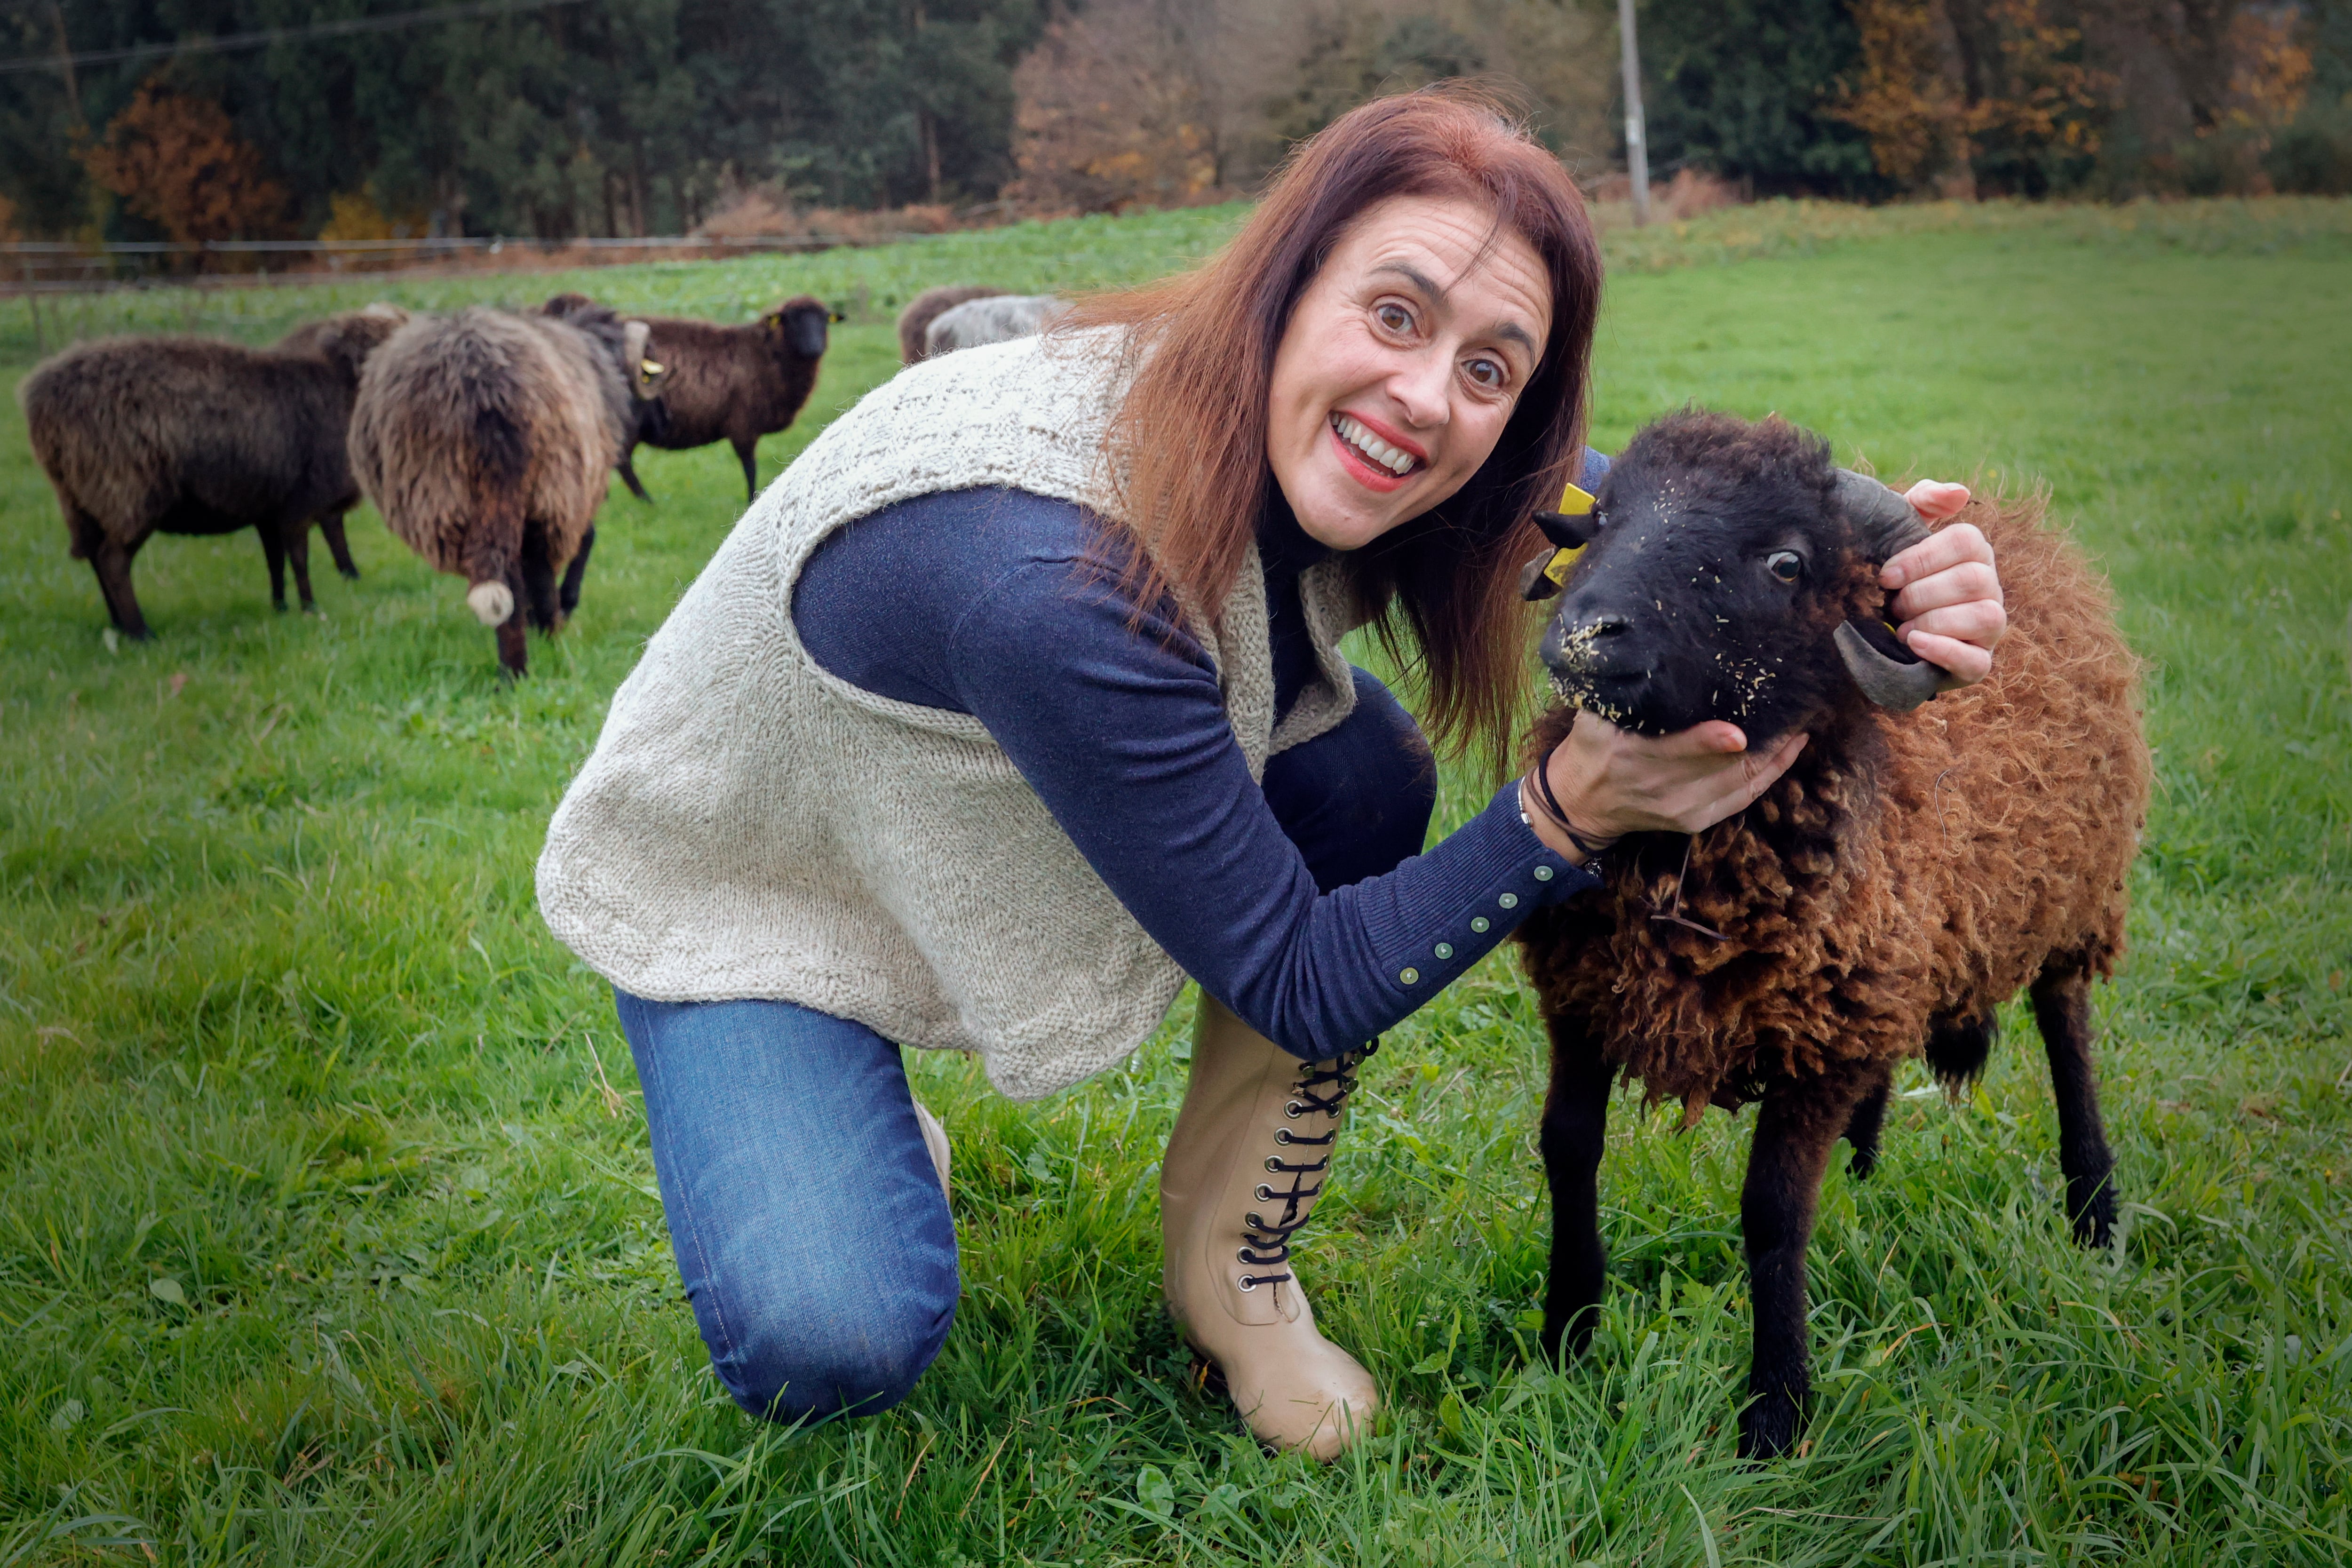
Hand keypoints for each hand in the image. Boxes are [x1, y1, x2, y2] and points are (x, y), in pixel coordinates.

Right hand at [1524, 715, 1808, 862]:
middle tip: (1793, 705)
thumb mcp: (1594, 718)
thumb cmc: (1591, 748)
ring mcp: (1683, 810)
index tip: (1738, 732)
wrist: (1580, 804)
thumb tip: (1655, 657)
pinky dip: (1771, 775)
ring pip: (1742, 782)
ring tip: (1799, 724)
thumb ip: (1622, 695)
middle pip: (1723, 767)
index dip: (1709, 743)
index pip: (1676, 751)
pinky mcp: (1696, 822)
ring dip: (1776, 754)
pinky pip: (1744, 799)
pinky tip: (1789, 751)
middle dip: (1763, 738)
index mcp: (1632, 758)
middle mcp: (1663, 790)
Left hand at [1880, 480, 2004, 689]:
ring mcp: (1989, 629)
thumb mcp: (1899, 534)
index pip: (1967, 541)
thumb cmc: (1893, 579)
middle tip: (1891, 604)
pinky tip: (1914, 644)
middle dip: (1922, 594)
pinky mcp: (1978, 664)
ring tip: (1901, 628)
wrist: (1877, 634)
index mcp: (1974, 554)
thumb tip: (1959, 492)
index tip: (1885, 575)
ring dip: (1933, 621)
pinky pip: (1976, 661)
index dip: (1923, 557)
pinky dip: (1944, 651)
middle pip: (1973, 580)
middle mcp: (1990, 588)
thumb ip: (1922, 503)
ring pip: (1984, 616)